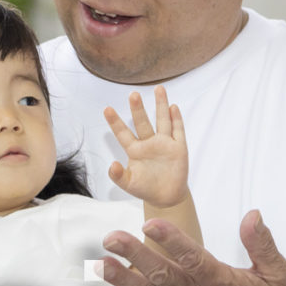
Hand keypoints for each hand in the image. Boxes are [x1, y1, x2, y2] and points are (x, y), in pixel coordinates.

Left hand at [101, 209, 285, 285]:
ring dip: (125, 282)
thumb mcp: (278, 274)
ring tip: (102, 266)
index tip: (150, 224)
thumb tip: (252, 214)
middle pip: (165, 277)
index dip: (172, 241)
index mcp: (225, 285)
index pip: (195, 259)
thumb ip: (262, 243)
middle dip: (136, 256)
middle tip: (111, 238)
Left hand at [103, 88, 187, 208]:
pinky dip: (176, 119)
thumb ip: (118, 176)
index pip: (123, 133)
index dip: (115, 122)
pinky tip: (173, 107)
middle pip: (142, 122)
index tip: (106, 109)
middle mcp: (149, 142)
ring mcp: (164, 143)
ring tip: (159, 88)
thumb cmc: (145, 188)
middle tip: (133, 94)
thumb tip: (112, 165)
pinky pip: (178, 131)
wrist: (166, 197)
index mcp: (134, 150)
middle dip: (138, 109)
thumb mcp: (129, 184)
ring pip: (162, 120)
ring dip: (161, 105)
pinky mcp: (179, 148)